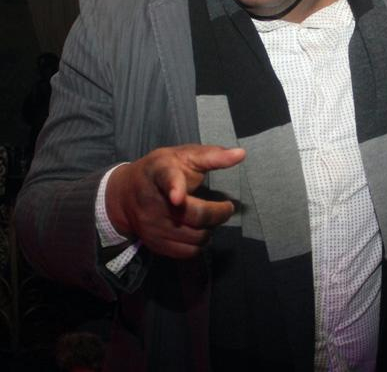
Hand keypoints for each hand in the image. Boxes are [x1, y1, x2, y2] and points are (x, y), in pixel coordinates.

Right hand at [105, 144, 245, 258]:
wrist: (125, 193)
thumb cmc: (163, 170)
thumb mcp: (184, 155)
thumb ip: (213, 155)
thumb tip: (241, 154)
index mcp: (161, 173)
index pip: (167, 180)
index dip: (174, 188)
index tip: (177, 197)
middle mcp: (153, 202)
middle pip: (195, 215)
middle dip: (219, 212)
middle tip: (226, 207)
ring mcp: (152, 226)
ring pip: (196, 236)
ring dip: (210, 228)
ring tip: (208, 216)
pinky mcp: (154, 244)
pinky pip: (188, 252)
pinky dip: (199, 243)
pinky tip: (197, 230)